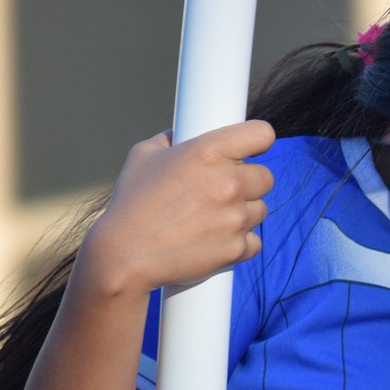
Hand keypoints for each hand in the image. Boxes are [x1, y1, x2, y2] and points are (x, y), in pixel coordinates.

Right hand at [83, 121, 275, 293]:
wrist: (124, 256)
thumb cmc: (131, 203)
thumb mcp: (143, 155)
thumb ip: (172, 139)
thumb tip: (184, 133)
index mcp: (209, 152)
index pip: (262, 134)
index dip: (257, 141)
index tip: (250, 149)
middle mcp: (229, 183)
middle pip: (266, 177)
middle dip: (248, 182)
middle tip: (220, 191)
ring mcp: (236, 217)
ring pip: (260, 209)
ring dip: (243, 212)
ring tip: (209, 218)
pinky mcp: (238, 247)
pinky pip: (254, 240)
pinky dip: (239, 242)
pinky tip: (214, 240)